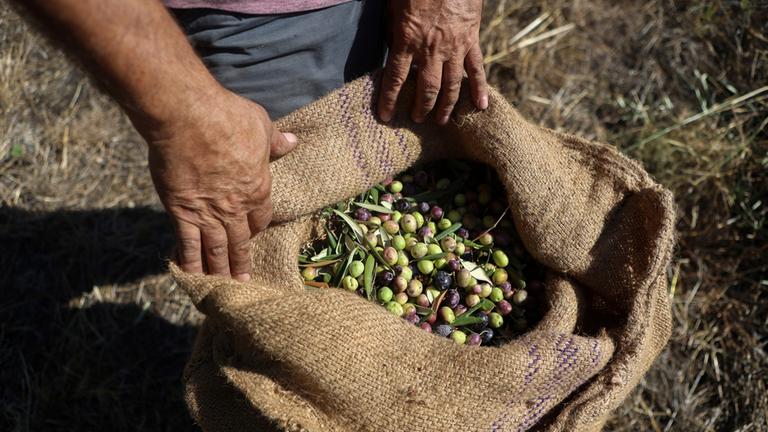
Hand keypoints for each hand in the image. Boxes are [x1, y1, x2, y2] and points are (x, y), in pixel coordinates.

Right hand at [143, 87, 296, 280]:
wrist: (188, 117)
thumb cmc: (228, 117)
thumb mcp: (261, 125)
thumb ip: (275, 140)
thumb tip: (292, 141)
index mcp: (258, 189)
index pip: (261, 218)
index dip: (257, 228)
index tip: (253, 236)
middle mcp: (235, 208)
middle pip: (240, 241)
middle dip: (241, 262)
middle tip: (243, 283)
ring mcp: (208, 213)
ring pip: (215, 249)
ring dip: (218, 270)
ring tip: (220, 288)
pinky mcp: (182, 212)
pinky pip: (187, 243)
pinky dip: (188, 261)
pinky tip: (188, 275)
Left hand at [378, 0, 487, 124]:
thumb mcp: (394, 8)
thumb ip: (392, 32)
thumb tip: (391, 49)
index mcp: (407, 40)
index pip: (395, 78)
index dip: (389, 99)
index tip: (385, 116)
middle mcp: (431, 49)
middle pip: (426, 88)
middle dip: (421, 108)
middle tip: (417, 120)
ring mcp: (453, 47)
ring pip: (451, 85)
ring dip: (446, 106)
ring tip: (440, 121)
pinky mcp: (471, 41)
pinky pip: (476, 69)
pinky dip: (480, 89)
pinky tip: (481, 106)